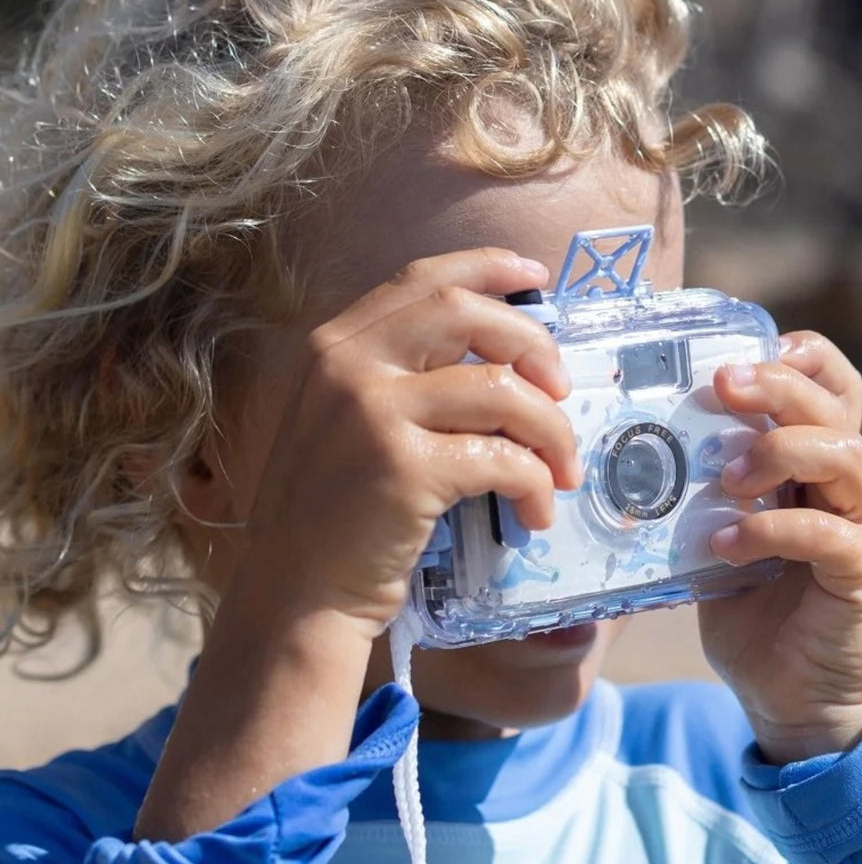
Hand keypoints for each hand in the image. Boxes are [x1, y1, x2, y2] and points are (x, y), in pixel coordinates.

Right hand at [236, 248, 580, 633]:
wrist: (297, 594)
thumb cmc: (331, 517)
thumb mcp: (345, 425)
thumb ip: (398, 380)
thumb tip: (501, 361)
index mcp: (334, 346)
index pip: (421, 280)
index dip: (489, 270)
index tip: (537, 278)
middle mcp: (348, 366)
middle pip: (464, 313)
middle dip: (532, 343)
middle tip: (561, 388)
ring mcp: (373, 414)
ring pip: (499, 389)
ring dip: (550, 430)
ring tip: (561, 469)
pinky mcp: (405, 468)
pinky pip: (501, 457)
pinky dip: (534, 483)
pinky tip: (535, 511)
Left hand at [700, 333, 861, 763]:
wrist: (791, 703)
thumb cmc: (755, 620)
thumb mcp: (717, 548)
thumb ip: (698, 503)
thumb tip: (627, 459)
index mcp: (820, 471)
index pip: (830, 388)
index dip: (797, 358)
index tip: (738, 354)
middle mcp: (854, 489)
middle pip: (834, 407)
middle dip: (777, 386)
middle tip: (722, 387)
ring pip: (844, 455)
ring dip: (778, 452)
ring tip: (724, 478)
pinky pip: (828, 534)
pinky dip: (771, 530)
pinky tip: (725, 545)